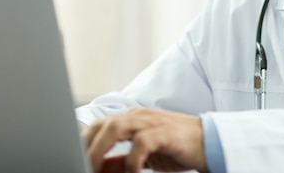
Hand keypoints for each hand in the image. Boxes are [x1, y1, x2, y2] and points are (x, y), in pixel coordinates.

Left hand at [84, 107, 206, 172]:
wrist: (208, 142)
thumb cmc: (175, 148)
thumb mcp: (142, 156)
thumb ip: (119, 161)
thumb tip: (97, 168)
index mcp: (131, 119)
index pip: (98, 126)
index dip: (83, 144)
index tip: (74, 160)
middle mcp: (138, 117)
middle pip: (102, 125)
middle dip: (87, 147)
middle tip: (82, 165)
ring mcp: (151, 122)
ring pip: (116, 128)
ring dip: (101, 149)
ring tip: (96, 168)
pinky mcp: (165, 133)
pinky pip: (141, 143)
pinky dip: (132, 159)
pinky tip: (132, 172)